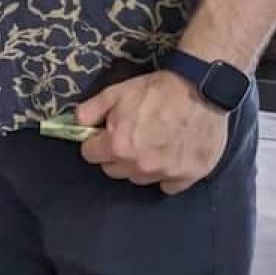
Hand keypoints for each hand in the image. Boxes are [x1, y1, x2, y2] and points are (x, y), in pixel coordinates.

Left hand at [76, 70, 228, 194]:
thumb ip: (89, 111)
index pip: (91, 155)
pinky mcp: (188, 177)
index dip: (94, 142)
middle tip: (129, 137)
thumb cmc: (154, 90)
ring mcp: (165, 173)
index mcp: (118, 146)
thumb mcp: (114, 92)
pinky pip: (167, 186)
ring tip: (150, 144)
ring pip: (139, 179)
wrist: (198, 90)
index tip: (103, 134)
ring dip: (139, 166)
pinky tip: (169, 157)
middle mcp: (139, 165)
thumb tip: (77, 125)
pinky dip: (165, 175)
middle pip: (114, 170)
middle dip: (115, 155)